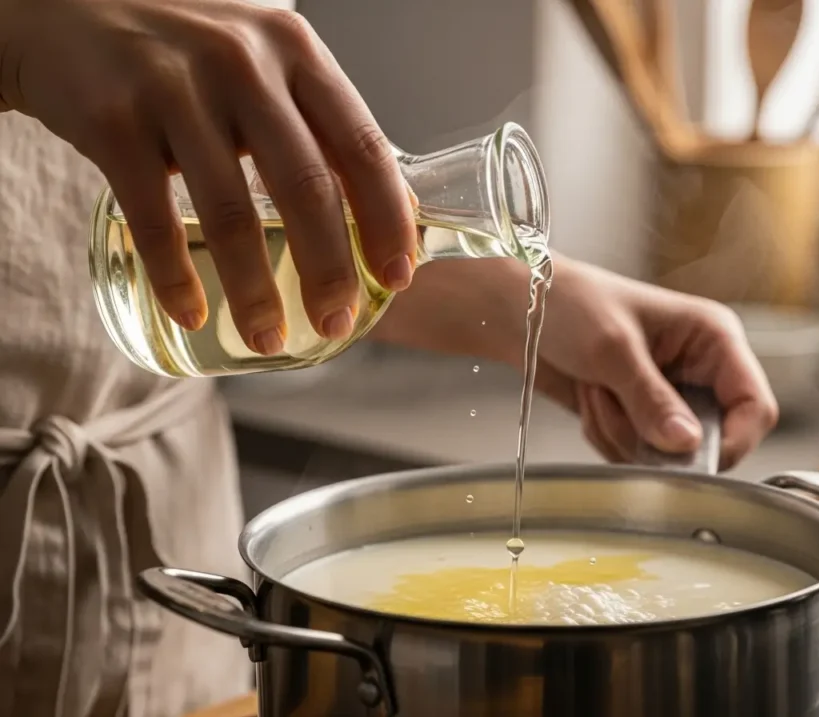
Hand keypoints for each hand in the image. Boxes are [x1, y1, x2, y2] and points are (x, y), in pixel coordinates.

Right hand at [0, 0, 416, 353]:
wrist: (65, 10)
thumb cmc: (185, 53)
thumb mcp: (264, 64)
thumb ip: (316, 126)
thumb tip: (382, 215)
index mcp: (295, 52)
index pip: (362, 145)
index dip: (387, 218)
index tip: (397, 275)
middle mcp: (243, 64)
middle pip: (306, 186)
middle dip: (329, 268)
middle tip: (336, 322)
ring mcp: (174, 89)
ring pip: (231, 212)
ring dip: (254, 290)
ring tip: (268, 338)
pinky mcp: (114, 120)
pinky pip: (155, 218)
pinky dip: (175, 276)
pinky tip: (193, 313)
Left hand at [532, 260, 777, 469]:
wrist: (519, 309)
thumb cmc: (570, 302)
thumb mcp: (613, 350)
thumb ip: (652, 401)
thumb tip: (687, 445)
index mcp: (713, 338)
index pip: (755, 406)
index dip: (734, 440)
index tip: (692, 457)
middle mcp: (699, 369)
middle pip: (711, 440)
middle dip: (657, 438)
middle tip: (622, 410)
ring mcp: (668, 395)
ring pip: (667, 454)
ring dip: (623, 434)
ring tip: (597, 391)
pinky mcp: (638, 415)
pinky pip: (636, 454)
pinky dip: (607, 437)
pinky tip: (590, 401)